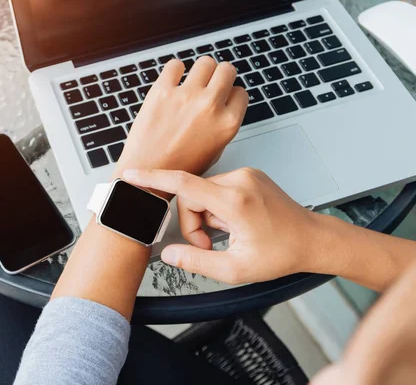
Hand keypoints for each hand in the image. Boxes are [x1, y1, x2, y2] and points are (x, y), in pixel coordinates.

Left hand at [113, 57, 247, 182]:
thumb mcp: (215, 151)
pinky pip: (175, 65)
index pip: (241, 92)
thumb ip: (222, 126)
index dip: (230, 95)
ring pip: (205, 62)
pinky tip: (173, 81)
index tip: (222, 98)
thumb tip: (223, 105)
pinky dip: (175, 70)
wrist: (147, 174)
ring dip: (201, 70)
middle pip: (227, 70)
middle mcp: (210, 106)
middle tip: (210, 84)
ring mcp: (186, 96)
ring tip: (192, 81)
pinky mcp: (162, 91)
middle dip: (220, 76)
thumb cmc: (178, 168)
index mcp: (227, 123)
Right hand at [122, 167, 332, 283]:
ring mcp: (245, 175)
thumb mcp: (235, 269)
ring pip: (203, 192)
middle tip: (208, 244)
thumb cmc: (281, 253)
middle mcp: (239, 180)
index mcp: (235, 201)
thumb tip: (169, 253)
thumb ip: (196, 260)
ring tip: (228, 234)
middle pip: (191, 195)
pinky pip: (217, 188)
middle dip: (193, 222)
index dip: (152, 179)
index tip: (131, 174)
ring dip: (207, 216)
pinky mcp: (248, 175)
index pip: (183, 183)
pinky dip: (217, 208)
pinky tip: (235, 223)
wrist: (313, 240)